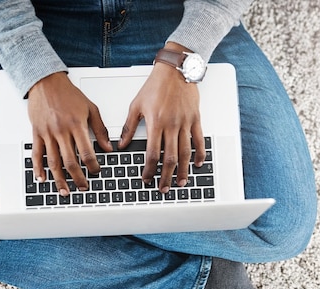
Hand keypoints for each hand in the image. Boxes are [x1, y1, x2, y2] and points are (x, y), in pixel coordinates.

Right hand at [27, 72, 111, 194]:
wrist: (45, 81)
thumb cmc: (68, 94)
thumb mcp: (90, 108)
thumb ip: (100, 129)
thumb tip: (108, 147)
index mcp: (76, 125)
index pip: (87, 152)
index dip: (93, 165)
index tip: (96, 171)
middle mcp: (61, 131)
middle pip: (70, 161)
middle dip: (78, 178)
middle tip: (83, 187)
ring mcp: (47, 133)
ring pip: (53, 162)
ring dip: (59, 179)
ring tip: (65, 190)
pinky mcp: (37, 133)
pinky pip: (36, 154)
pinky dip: (38, 168)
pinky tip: (42, 179)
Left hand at [119, 44, 205, 192]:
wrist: (175, 70)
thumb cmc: (155, 85)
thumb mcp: (136, 105)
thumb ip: (128, 127)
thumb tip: (120, 144)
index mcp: (155, 123)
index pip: (152, 153)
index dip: (149, 169)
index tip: (147, 178)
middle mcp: (171, 125)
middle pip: (170, 158)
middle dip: (166, 176)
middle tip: (163, 188)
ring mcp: (185, 123)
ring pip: (185, 153)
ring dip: (183, 170)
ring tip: (180, 182)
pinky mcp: (195, 119)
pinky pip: (199, 140)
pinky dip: (199, 154)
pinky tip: (197, 164)